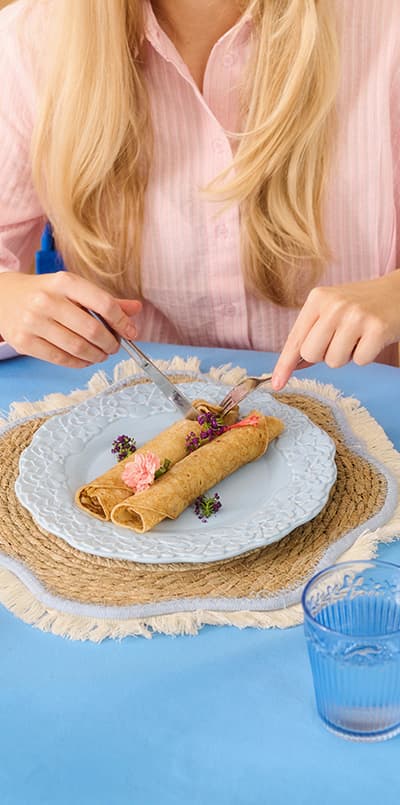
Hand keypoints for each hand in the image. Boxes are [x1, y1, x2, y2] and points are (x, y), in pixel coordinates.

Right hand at [0, 271, 141, 367]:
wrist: (3, 297)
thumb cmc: (45, 293)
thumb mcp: (73, 288)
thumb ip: (104, 299)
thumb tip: (135, 309)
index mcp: (64, 282)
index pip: (103, 303)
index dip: (122, 322)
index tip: (131, 332)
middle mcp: (47, 300)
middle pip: (92, 330)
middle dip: (111, 343)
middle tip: (115, 346)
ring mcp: (33, 322)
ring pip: (78, 348)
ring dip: (97, 355)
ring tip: (102, 354)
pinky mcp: (25, 342)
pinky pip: (61, 359)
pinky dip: (80, 363)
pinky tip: (86, 359)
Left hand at [272, 271, 399, 389]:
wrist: (399, 292)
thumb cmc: (361, 305)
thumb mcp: (332, 310)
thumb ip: (312, 334)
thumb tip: (293, 365)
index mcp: (318, 298)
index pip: (295, 339)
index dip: (284, 364)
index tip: (276, 383)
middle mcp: (334, 305)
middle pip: (311, 354)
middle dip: (324, 355)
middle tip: (341, 339)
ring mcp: (356, 316)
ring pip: (334, 361)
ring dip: (347, 356)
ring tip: (358, 336)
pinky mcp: (377, 328)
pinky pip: (360, 361)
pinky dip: (366, 355)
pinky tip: (372, 337)